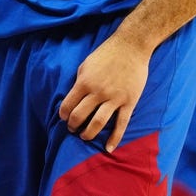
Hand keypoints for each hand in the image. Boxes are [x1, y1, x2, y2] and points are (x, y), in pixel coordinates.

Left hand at [58, 33, 151, 152]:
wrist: (131, 46)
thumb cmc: (107, 53)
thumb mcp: (86, 64)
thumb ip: (80, 81)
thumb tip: (73, 97)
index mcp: (84, 82)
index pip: (68, 105)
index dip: (64, 115)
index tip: (64, 118)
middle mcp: (98, 92)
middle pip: (80, 116)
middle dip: (73, 126)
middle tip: (73, 128)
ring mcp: (114, 98)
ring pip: (98, 123)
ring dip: (88, 133)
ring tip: (84, 136)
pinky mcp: (129, 102)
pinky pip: (121, 124)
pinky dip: (114, 138)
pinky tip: (109, 148)